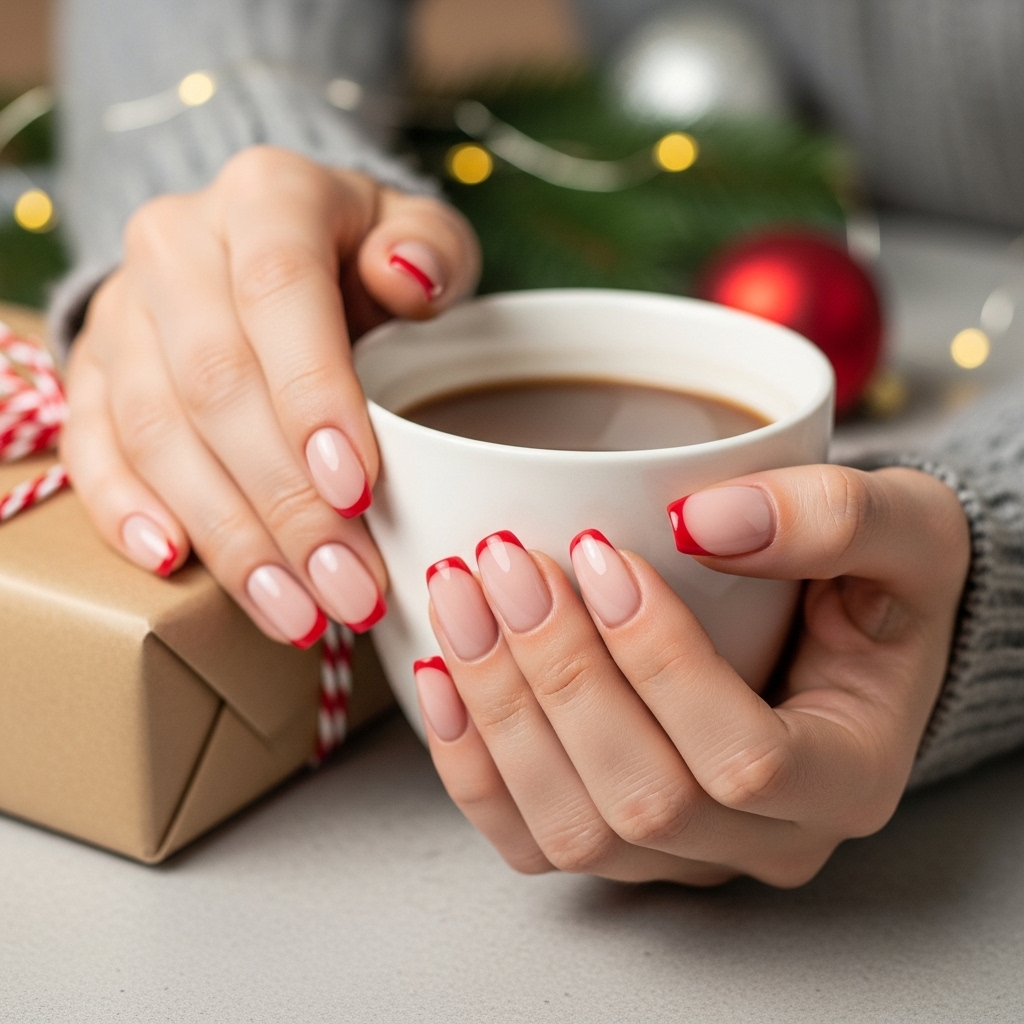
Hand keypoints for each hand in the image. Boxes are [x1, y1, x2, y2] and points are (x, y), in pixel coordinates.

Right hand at [60, 146, 478, 645]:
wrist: (275, 251)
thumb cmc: (363, 258)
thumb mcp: (418, 236)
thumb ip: (429, 250)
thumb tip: (408, 281)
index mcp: (266, 196)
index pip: (278, 291)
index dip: (312, 394)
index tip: (357, 489)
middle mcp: (179, 244)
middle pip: (214, 381)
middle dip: (284, 501)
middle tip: (347, 586)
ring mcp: (126, 310)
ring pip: (154, 430)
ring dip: (227, 533)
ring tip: (294, 609)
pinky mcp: (93, 369)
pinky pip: (92, 445)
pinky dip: (128, 511)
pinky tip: (176, 564)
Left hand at [415, 465, 969, 885]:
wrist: (846, 628)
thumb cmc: (881, 580)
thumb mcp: (905, 526)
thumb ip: (836, 517)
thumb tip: (707, 518)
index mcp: (848, 776)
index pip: (744, 757)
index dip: (659, 660)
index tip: (601, 552)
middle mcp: (765, 839)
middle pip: (641, 800)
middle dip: (557, 677)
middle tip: (506, 563)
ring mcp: (682, 853)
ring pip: (570, 830)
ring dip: (500, 712)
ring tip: (461, 599)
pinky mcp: (617, 843)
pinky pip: (525, 837)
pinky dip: (470, 762)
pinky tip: (440, 675)